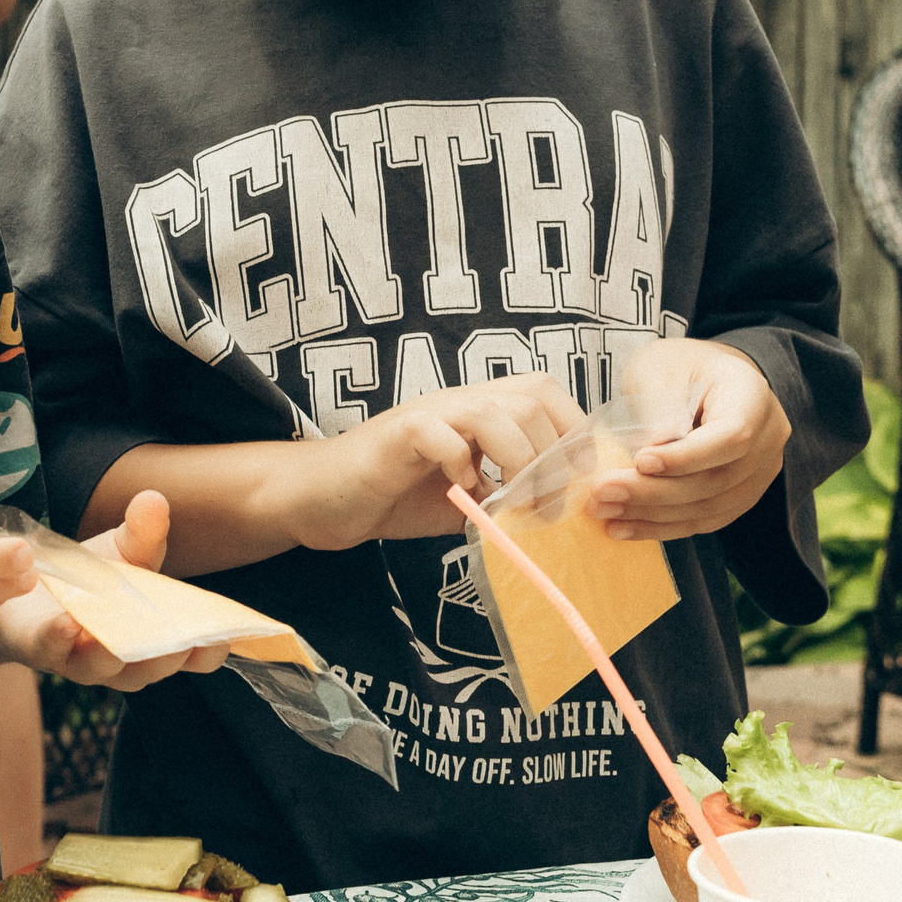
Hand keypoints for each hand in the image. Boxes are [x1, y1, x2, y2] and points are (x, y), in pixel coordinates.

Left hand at [0, 490, 231, 691]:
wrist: (26, 587)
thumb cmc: (89, 579)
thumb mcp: (122, 551)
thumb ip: (143, 532)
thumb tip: (154, 500)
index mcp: (156, 637)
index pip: (196, 654)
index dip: (212, 647)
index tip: (221, 633)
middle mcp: (127, 658)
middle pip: (155, 666)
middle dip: (167, 654)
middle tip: (178, 639)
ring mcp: (85, 659)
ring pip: (108, 669)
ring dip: (114, 654)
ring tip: (118, 638)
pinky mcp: (44, 649)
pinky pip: (54, 650)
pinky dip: (61, 637)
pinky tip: (66, 621)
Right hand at [289, 376, 584, 550]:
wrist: (324, 500)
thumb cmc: (394, 496)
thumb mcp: (467, 497)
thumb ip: (506, 493)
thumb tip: (558, 509)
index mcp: (479, 412)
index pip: (544, 392)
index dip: (573, 430)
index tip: (576, 481)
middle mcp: (457, 403)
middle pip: (530, 398)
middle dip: (552, 457)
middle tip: (543, 507)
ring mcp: (427, 414)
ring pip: (493, 411)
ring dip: (516, 461)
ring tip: (510, 503)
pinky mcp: (396, 434)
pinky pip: (440, 434)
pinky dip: (461, 465)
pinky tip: (459, 494)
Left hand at [589, 338, 789, 540]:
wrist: (703, 380)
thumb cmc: (678, 367)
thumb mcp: (660, 367)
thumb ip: (659, 405)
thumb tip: (651, 452)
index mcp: (752, 395)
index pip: (730, 436)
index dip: (686, 457)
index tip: (639, 461)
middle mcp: (768, 438)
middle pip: (717, 479)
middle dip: (654, 492)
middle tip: (601, 492)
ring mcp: (760, 472)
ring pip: (710, 507)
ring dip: (652, 515)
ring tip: (604, 512)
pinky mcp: (740, 496)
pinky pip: (705, 520)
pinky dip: (662, 527)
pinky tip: (623, 528)